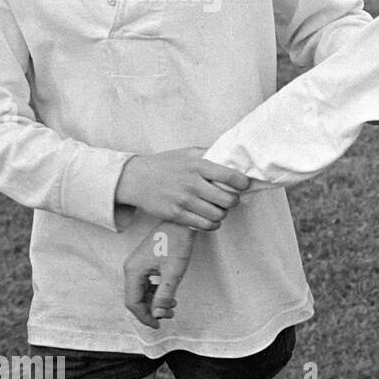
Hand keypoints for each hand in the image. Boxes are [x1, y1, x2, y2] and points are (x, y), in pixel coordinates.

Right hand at [115, 147, 251, 230]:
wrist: (135, 178)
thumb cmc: (165, 164)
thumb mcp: (187, 153)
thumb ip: (209, 154)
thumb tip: (232, 156)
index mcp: (198, 166)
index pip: (230, 176)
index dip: (243, 183)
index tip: (244, 184)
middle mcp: (192, 183)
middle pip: (228, 200)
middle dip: (233, 200)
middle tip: (230, 198)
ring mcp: (184, 201)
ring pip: (218, 215)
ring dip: (223, 213)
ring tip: (219, 208)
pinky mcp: (176, 214)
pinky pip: (204, 225)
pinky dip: (212, 224)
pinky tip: (210, 218)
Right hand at [124, 222, 196, 326]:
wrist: (181, 223)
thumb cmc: (177, 242)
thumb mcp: (173, 271)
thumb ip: (164, 294)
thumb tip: (158, 313)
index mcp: (133, 271)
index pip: (132, 302)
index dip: (145, 316)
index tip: (158, 325)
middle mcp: (131, 268)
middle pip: (136, 298)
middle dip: (152, 309)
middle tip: (169, 315)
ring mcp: (137, 264)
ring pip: (141, 291)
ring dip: (155, 300)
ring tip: (172, 304)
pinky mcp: (145, 262)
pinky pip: (146, 282)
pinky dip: (156, 291)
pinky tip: (169, 293)